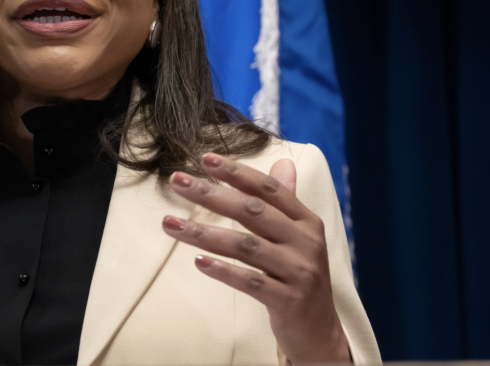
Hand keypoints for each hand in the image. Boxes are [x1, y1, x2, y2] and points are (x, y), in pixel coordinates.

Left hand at [161, 153, 349, 361]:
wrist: (320, 331)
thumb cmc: (299, 277)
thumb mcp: (299, 237)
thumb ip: (286, 201)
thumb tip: (282, 162)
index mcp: (306, 222)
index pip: (268, 190)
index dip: (237, 172)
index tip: (205, 158)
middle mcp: (305, 243)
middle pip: (253, 212)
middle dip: (211, 194)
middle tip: (176, 180)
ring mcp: (298, 272)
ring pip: (245, 246)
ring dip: (203, 233)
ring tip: (169, 224)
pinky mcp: (287, 300)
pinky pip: (251, 282)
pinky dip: (224, 270)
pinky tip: (198, 262)